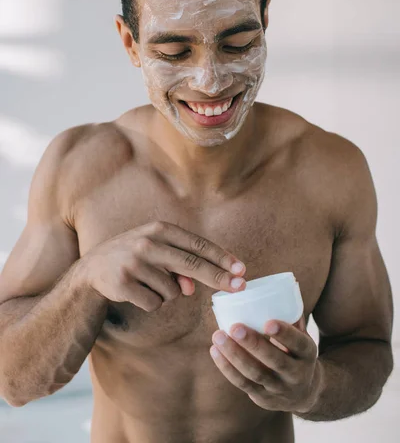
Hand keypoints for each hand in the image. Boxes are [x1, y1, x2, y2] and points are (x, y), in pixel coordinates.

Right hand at [78, 221, 246, 310]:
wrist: (92, 270)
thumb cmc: (134, 258)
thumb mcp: (157, 253)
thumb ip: (180, 266)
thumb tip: (191, 288)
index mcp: (159, 229)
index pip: (198, 244)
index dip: (222, 258)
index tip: (241, 269)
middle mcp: (148, 242)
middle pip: (192, 265)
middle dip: (219, 278)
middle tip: (240, 287)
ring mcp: (134, 263)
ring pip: (173, 291)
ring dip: (167, 294)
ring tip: (147, 283)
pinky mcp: (123, 284)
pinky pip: (154, 303)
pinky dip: (151, 303)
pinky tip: (136, 292)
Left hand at [209, 314, 320, 413]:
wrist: (303, 392)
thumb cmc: (296, 352)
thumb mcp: (301, 337)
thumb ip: (291, 316)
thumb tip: (280, 286)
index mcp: (308, 354)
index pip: (298, 344)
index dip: (284, 334)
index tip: (268, 322)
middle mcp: (296, 374)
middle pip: (274, 361)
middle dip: (253, 344)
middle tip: (234, 327)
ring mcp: (279, 389)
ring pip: (255, 374)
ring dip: (234, 355)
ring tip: (217, 336)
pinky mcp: (262, 398)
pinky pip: (242, 384)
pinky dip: (227, 367)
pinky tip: (215, 351)